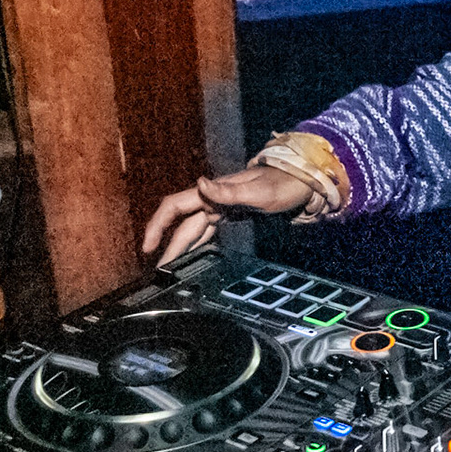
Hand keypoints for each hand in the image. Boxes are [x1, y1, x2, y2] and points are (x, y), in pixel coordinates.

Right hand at [141, 168, 312, 262]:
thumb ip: (228, 192)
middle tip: (158, 269)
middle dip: (167, 245)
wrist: (301, 182)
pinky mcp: (229, 214)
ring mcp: (220, 207)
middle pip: (181, 223)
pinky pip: (206, 230)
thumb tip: (201, 184)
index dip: (158, 224)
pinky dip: (195, 243)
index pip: (175, 206)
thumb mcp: (258, 191)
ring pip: (192, 229)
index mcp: (213, 192)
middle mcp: (212, 199)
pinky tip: (191, 254)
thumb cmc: (283, 184)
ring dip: (179, 247)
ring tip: (169, 267)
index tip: (148, 245)